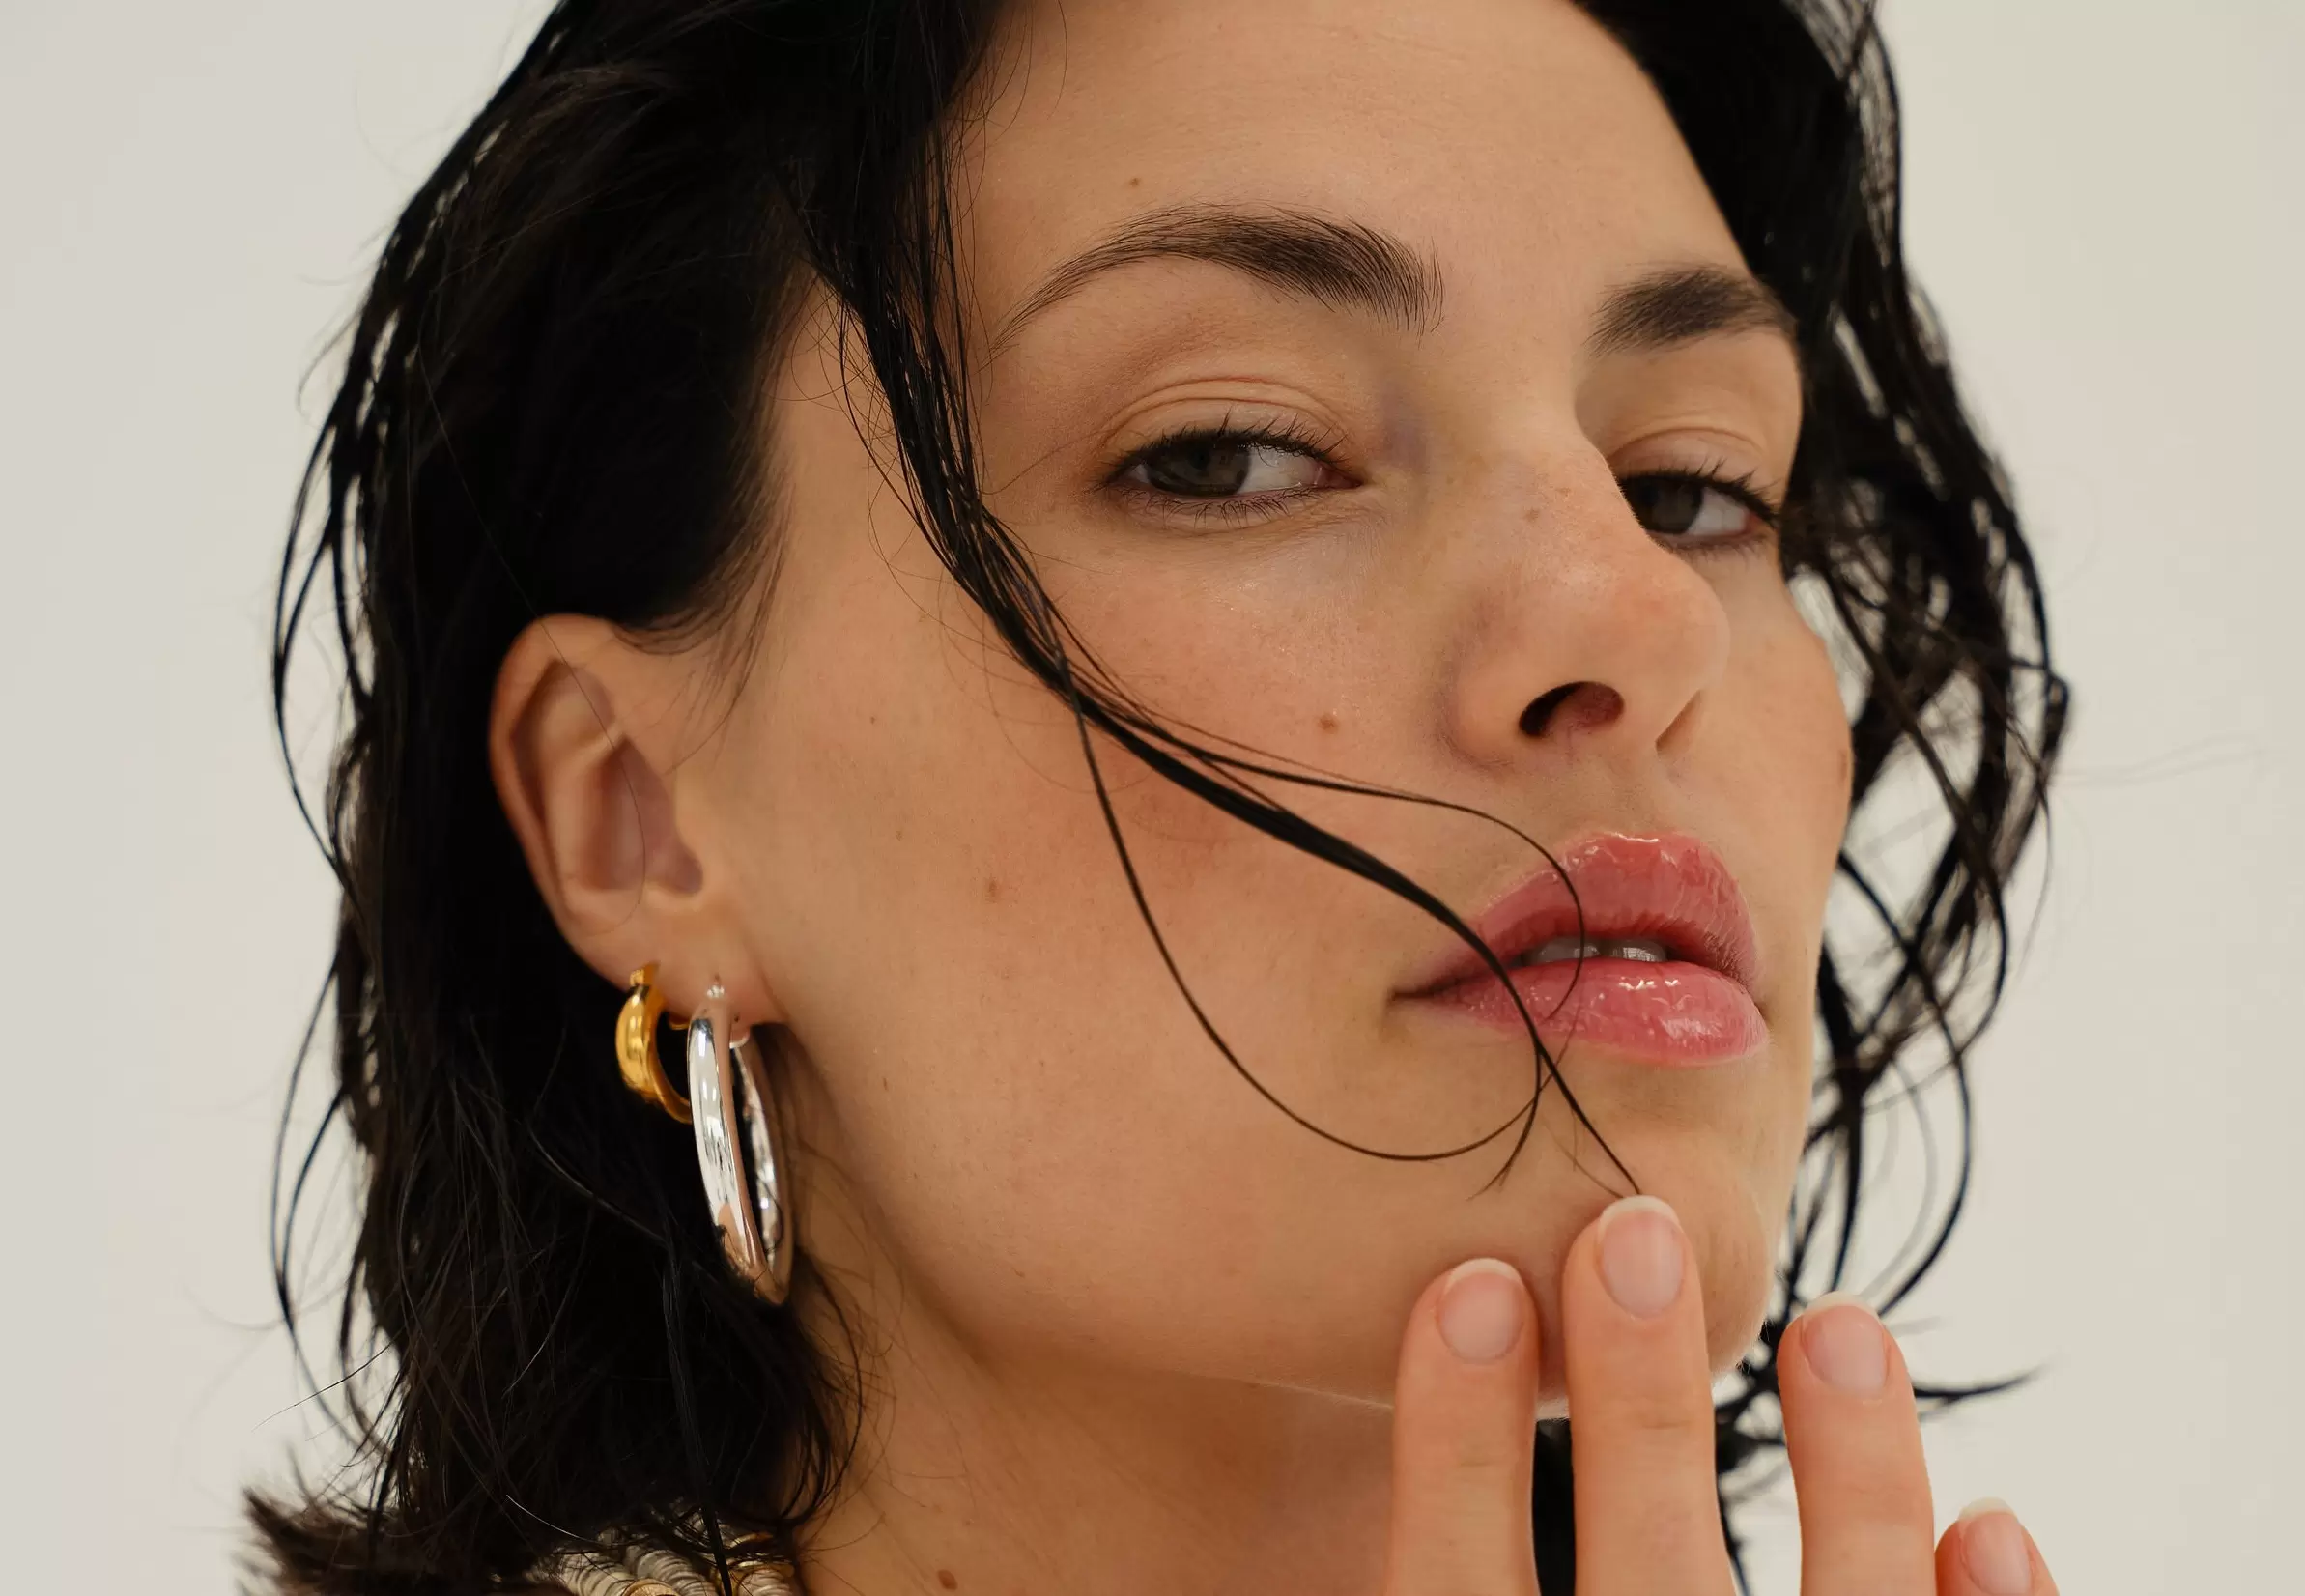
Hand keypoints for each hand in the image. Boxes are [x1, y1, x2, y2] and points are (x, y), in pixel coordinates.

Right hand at [1380, 1195, 2057, 1594]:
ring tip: (1843, 1325)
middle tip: (1634, 1233)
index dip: (1457, 1441)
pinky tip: (1987, 1521)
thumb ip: (1438, 1578)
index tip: (1471, 1286)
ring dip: (1852, 1472)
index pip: (1453, 1586)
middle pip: (1648, 1575)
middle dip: (1639, 1397)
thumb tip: (1384, 1423)